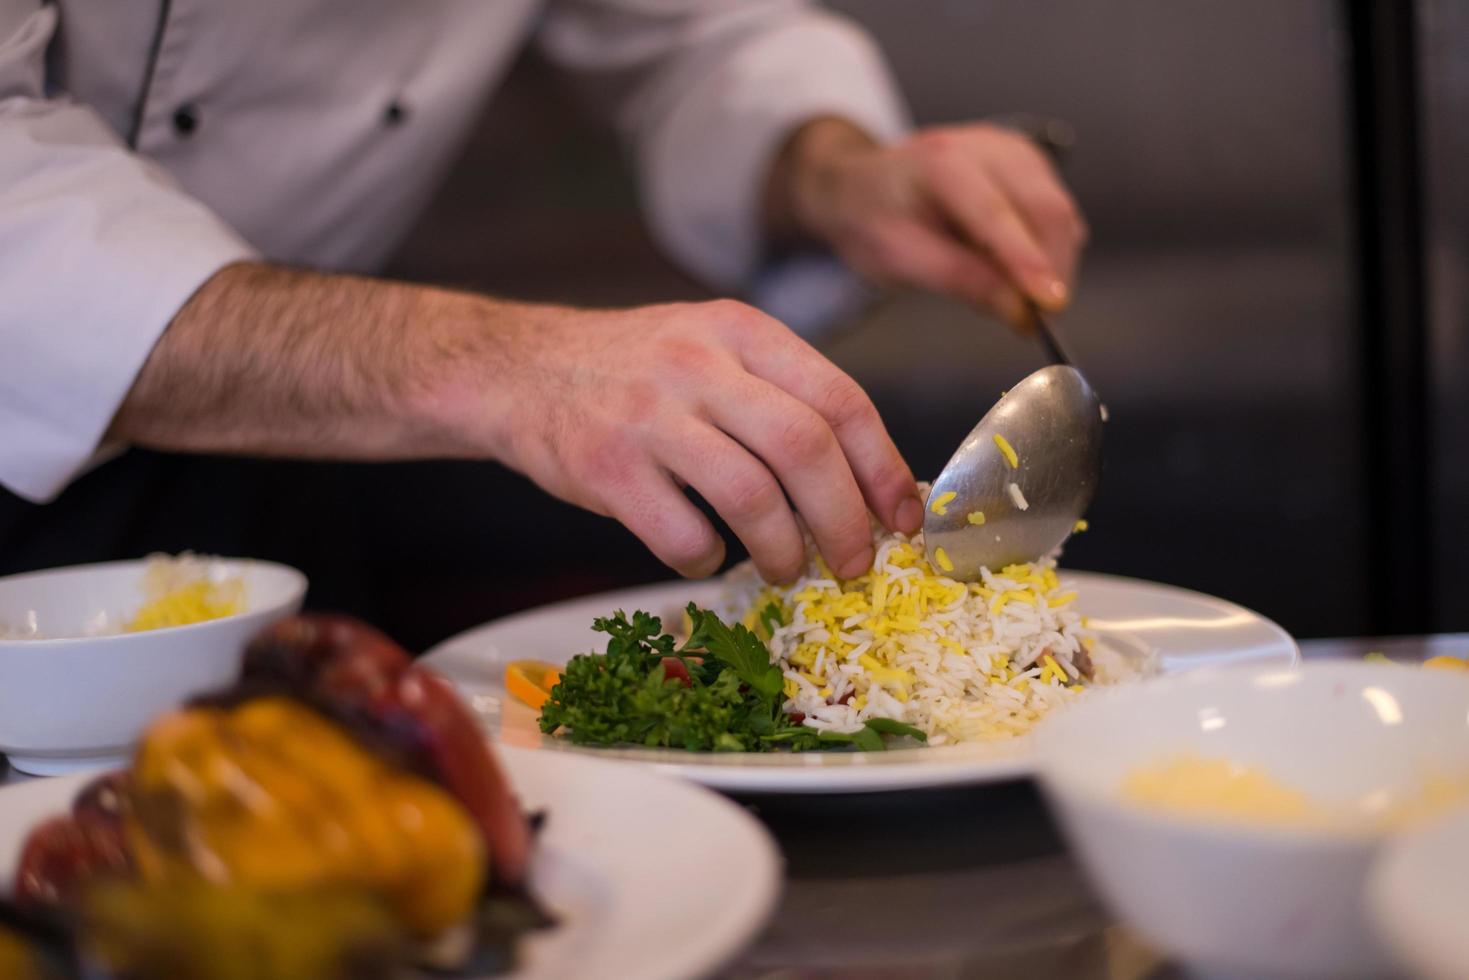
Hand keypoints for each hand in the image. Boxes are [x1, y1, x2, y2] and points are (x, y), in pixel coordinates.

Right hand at [480, 300, 922, 581]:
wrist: (520, 369)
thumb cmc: (636, 371)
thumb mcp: (713, 349)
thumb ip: (781, 396)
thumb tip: (869, 483)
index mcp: (741, 331)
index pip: (840, 399)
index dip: (883, 469)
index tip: (902, 519)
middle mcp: (699, 364)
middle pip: (805, 449)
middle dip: (845, 521)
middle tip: (853, 565)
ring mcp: (649, 415)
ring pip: (751, 497)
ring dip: (783, 552)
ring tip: (785, 571)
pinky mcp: (606, 468)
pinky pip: (682, 534)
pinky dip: (707, 561)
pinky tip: (705, 558)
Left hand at [767, 118, 1087, 326]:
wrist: (865, 186)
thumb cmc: (875, 221)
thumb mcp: (899, 259)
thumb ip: (960, 280)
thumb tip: (1020, 311)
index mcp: (941, 162)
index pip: (995, 214)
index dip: (1027, 261)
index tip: (1050, 305)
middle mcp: (987, 147)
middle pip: (1046, 209)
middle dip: (1052, 272)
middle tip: (1040, 325)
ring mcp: (1015, 152)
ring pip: (1060, 214)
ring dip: (1053, 265)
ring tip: (1019, 300)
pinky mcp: (1031, 166)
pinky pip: (1058, 215)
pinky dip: (1048, 251)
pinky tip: (1016, 270)